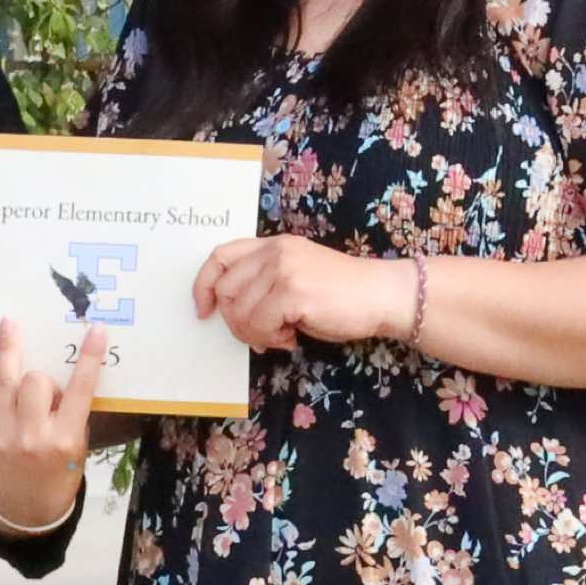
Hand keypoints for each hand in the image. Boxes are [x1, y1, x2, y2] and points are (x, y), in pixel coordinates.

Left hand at [0, 319, 104, 530]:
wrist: (29, 510)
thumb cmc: (60, 475)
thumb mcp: (78, 447)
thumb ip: (72, 414)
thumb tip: (66, 374)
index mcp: (64, 438)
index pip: (81, 390)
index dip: (90, 358)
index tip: (96, 330)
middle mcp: (33, 436)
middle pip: (35, 381)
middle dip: (42, 377)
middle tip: (44, 391)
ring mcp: (2, 436)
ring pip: (4, 382)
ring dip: (8, 350)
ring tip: (8, 325)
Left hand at [193, 234, 404, 351]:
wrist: (381, 294)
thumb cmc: (341, 293)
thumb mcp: (296, 275)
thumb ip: (264, 282)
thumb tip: (231, 313)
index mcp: (272, 245)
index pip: (220, 256)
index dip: (204, 285)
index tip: (204, 311)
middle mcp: (274, 252)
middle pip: (226, 290)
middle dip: (235, 322)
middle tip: (260, 335)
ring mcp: (283, 270)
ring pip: (241, 312)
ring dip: (257, 334)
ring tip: (282, 336)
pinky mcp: (293, 292)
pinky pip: (260, 325)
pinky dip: (271, 339)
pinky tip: (292, 338)